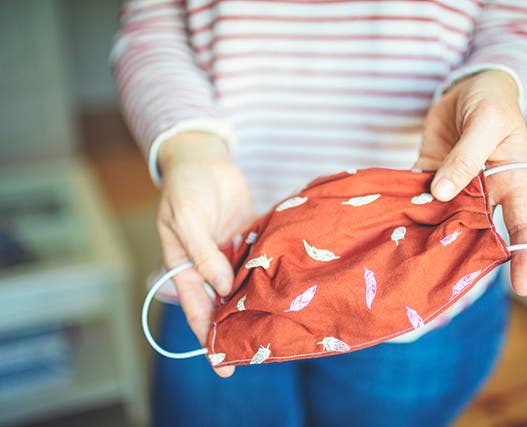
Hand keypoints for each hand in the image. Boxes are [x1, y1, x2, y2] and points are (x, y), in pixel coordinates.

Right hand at [157, 132, 255, 376]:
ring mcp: (230, 254)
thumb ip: (203, 254)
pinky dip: (270, 274)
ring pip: (243, 287)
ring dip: (256, 304)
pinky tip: (288, 290)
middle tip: (255, 355)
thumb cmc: (186, 188)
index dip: (207, 337)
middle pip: (222, 305)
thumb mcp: (186, 220)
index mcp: (184, 266)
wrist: (204, 159)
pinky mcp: (249, 240)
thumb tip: (223, 289)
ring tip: (276, 329)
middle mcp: (208, 266)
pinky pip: (259, 261)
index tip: (220, 364)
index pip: (196, 308)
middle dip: (235, 329)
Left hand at [414, 70, 526, 295]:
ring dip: (429, 236)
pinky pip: (419, 197)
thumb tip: (441, 193)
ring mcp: (455, 186)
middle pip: (479, 232)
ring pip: (444, 218)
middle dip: (465, 258)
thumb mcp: (485, 123)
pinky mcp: (429, 175)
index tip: (524, 288)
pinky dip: (406, 209)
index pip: (525, 225)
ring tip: (411, 264)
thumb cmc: (491, 102)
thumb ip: (465, 158)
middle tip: (446, 286)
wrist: (467, 86)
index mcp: (511, 181)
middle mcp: (484, 192)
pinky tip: (391, 225)